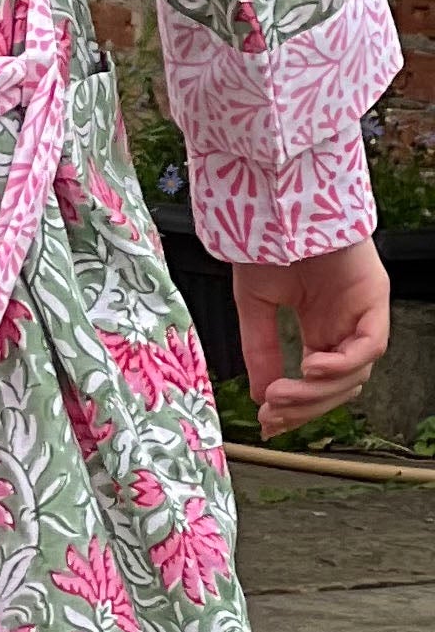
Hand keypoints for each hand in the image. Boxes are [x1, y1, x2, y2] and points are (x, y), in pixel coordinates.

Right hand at [233, 237, 391, 438]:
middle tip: (271, 412)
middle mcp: (346, 326)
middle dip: (304, 406)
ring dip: (317, 391)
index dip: (296, 407)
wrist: (276, 209)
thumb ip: (260, 350)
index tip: (267, 422)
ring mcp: (364, 314)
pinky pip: (369, 347)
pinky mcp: (375, 300)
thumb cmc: (265, 246)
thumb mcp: (255, 308)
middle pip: (339, 386)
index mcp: (321, 327)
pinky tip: (309, 366)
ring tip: (282, 391)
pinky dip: (341, 365)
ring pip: (355, 374)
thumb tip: (261, 397)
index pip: (318, 381)